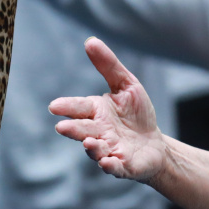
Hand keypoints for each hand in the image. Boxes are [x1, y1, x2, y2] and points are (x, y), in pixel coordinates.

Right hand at [49, 37, 169, 181]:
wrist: (154, 145)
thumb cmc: (137, 114)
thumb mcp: (127, 85)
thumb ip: (108, 66)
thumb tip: (90, 41)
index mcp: (97, 112)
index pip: (79, 107)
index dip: (67, 107)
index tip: (54, 106)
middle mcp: (98, 132)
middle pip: (83, 130)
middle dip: (73, 129)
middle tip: (62, 127)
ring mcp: (109, 150)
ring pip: (96, 150)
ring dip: (92, 148)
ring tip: (89, 143)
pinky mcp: (123, 166)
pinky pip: (114, 167)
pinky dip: (110, 166)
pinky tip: (107, 162)